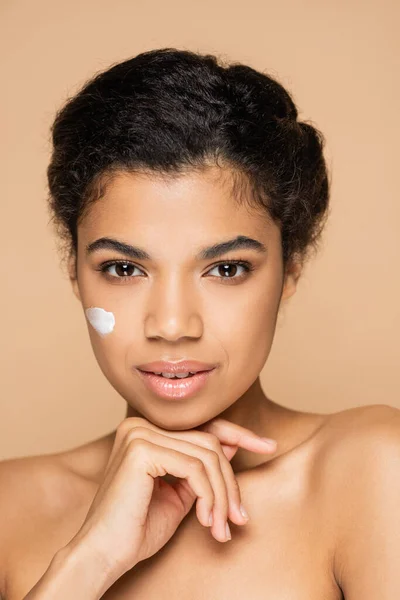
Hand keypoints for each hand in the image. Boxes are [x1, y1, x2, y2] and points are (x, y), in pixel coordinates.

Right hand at [66, 416, 276, 585]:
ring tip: (222, 527)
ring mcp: (139, 434)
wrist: (104, 554)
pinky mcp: (141, 449)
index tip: (269, 446)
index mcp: (146, 431)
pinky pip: (195, 468)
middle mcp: (140, 425)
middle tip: (238, 518)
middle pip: (210, 443)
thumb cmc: (137, 528)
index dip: (240, 435)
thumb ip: (201, 468)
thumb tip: (232, 445)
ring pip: (207, 456)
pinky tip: (207, 520)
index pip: (202, 426)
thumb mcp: (180, 493)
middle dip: (230, 483)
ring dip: (222, 496)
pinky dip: (209, 496)